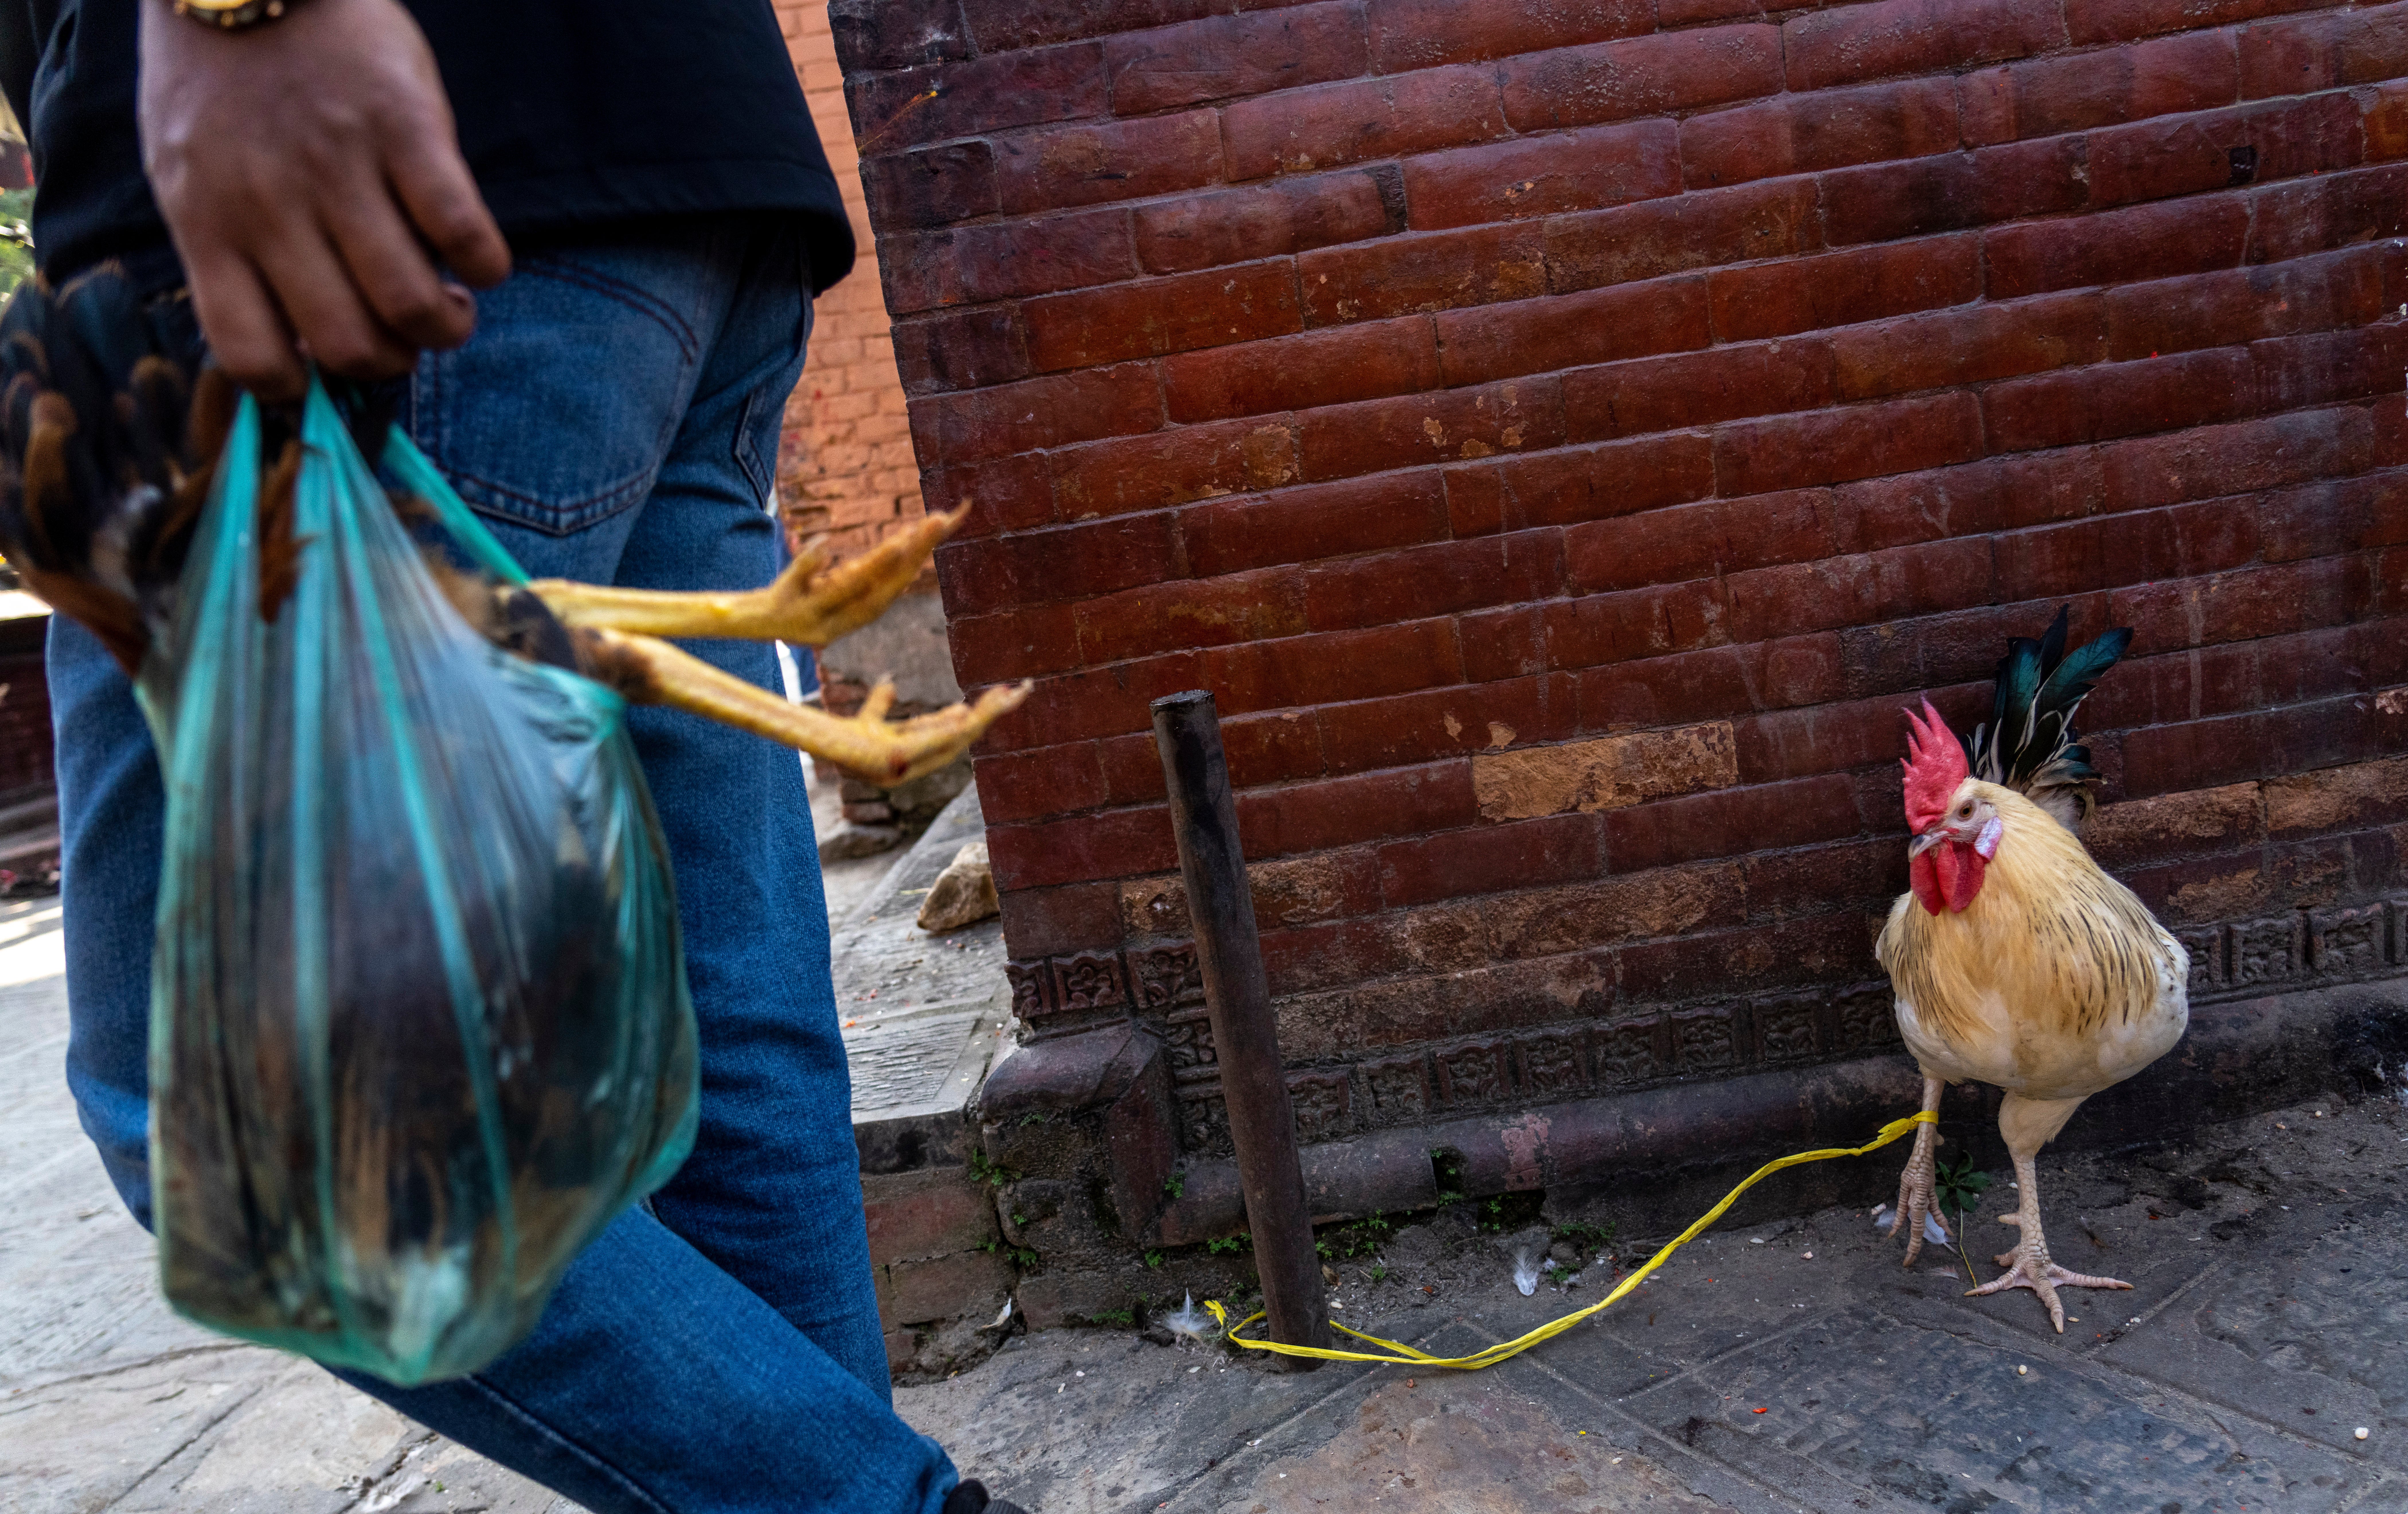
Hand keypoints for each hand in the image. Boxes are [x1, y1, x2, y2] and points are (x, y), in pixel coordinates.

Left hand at [137, 0, 510, 399]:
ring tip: (448, 307)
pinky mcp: (406, 129)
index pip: (254, 355)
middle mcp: (271, 206)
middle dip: (390, 362)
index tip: (324, 367)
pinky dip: (485, 266)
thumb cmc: (220, 88)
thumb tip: (297, 341)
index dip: (300, 386)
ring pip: (412, 303)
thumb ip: (232, 250)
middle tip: (403, 338)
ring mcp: (341, 168)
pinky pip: (464, 231)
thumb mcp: (191, 175)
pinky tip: (479, 262)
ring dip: (446, 326)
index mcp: (210, 225)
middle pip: (349, 343)